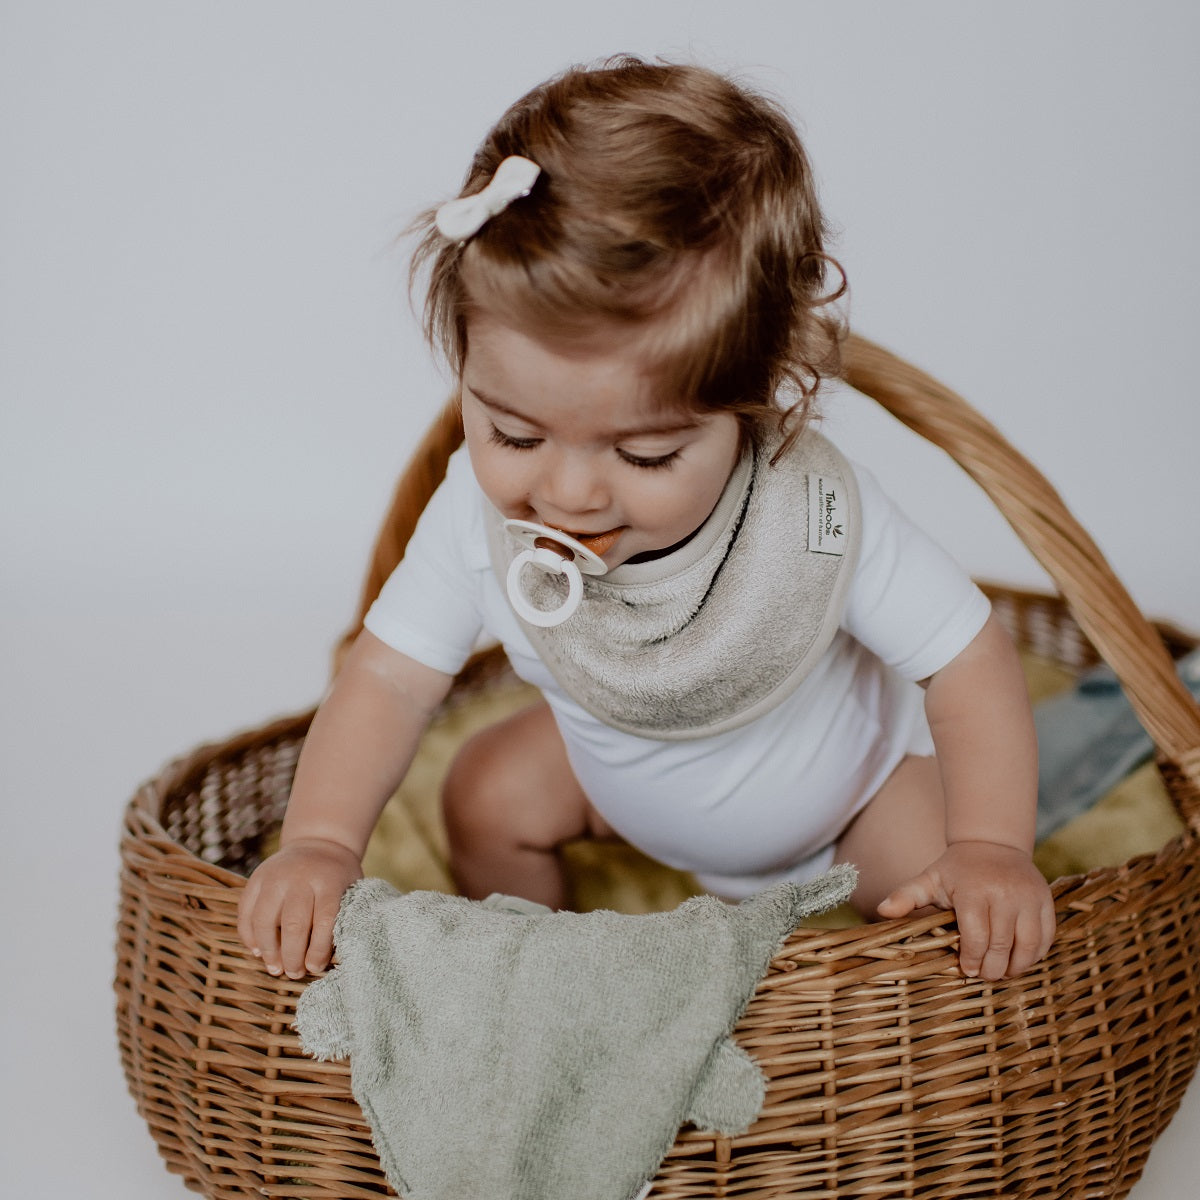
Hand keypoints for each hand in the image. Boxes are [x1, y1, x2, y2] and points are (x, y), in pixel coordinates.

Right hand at [237, 838, 362, 978]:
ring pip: (264, 920)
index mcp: (328, 881)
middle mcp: (300, 878)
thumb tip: (329, 961)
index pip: (324, 920)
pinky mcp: (256, 878)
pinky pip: (245, 911)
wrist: (319, 842)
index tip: (315, 968)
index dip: (318, 949)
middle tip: (294, 973)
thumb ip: (342, 919)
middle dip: (292, 956)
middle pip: (293, 924)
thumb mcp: (351, 890)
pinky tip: (257, 950)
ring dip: (268, 950)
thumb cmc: (338, 876)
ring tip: (275, 968)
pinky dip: (248, 935)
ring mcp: (274, 876)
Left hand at [876, 841, 1055, 980]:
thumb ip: (906, 896)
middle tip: (984, 976)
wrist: (992, 844)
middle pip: (1002, 944)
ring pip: (1029, 944)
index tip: (966, 970)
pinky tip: (1020, 960)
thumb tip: (881, 911)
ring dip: (1017, 966)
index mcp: (974, 889)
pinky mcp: (1045, 900)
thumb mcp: (929, 878)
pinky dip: (1036, 954)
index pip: (976, 936)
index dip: (971, 959)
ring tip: (1003, 972)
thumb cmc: (957, 868)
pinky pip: (1046, 936)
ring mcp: (1029, 897)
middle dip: (992, 968)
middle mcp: (1004, 893)